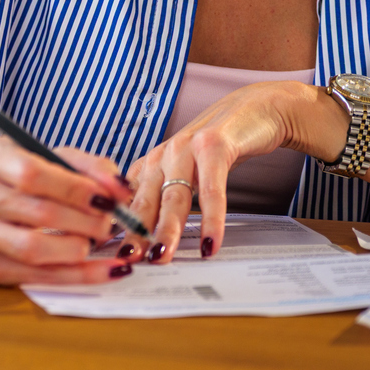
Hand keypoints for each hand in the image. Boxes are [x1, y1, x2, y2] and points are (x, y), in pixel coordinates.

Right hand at [0, 136, 142, 286]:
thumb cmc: (27, 177)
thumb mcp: (56, 159)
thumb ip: (92, 169)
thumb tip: (121, 191)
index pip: (32, 174)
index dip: (74, 189)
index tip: (107, 200)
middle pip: (38, 213)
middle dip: (85, 222)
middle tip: (109, 224)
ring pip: (33, 250)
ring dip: (78, 250)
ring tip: (98, 242)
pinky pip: (34, 278)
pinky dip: (76, 277)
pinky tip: (104, 271)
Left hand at [124, 81, 340, 262]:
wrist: (259, 109)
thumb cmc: (221, 147)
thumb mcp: (187, 170)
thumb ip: (166, 196)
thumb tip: (147, 238)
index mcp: (152, 163)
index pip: (127, 201)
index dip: (117, 227)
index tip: (109, 254)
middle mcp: (163, 155)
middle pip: (145, 202)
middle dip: (134, 234)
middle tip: (126, 261)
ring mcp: (187, 148)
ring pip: (174, 198)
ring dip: (167, 230)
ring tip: (162, 257)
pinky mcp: (215, 146)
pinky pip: (211, 190)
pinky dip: (212, 219)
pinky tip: (211, 242)